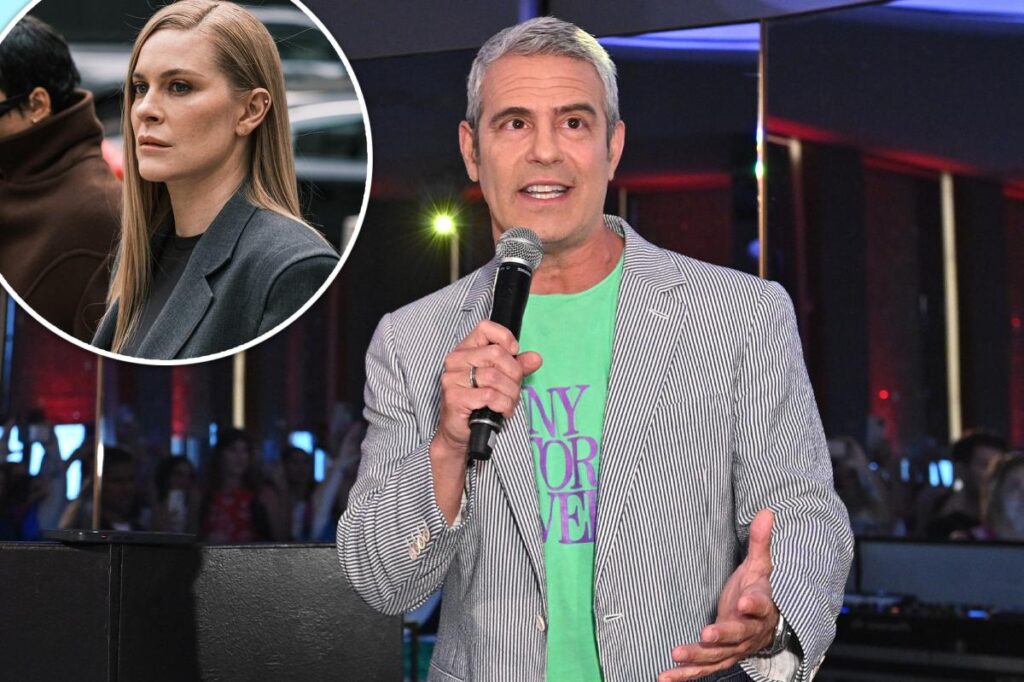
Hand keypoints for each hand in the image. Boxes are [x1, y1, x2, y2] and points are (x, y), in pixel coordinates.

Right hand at [430, 320, 541, 461]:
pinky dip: (504, 405)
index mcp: (465, 350)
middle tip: (514, 389)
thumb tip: (535, 358)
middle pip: (496, 354)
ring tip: (509, 403)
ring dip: (510, 394)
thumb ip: (517, 367)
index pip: (485, 328)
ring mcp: (452, 379)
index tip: (515, 353)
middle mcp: (455, 361)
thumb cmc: (479, 404)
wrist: (459, 433)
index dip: (505, 338)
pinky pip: (490, 396)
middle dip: (514, 374)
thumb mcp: (502, 381)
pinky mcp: (455, 398)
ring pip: (495, 377)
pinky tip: (503, 412)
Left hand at [659, 509, 778, 680]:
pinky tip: (663, 677)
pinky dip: (684, 675)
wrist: (767, 623)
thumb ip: (760, 542)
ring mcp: (733, 648)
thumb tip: (767, 512)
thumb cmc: (758, 589)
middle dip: (722, 635)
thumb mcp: (760, 565)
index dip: (753, 605)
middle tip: (707, 634)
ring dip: (697, 657)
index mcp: (762, 608)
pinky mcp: (719, 657)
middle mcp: (749, 632)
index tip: (744, 601)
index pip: (760, 606)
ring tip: (676, 655)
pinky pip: (703, 669)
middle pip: (737, 635)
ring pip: (717, 656)